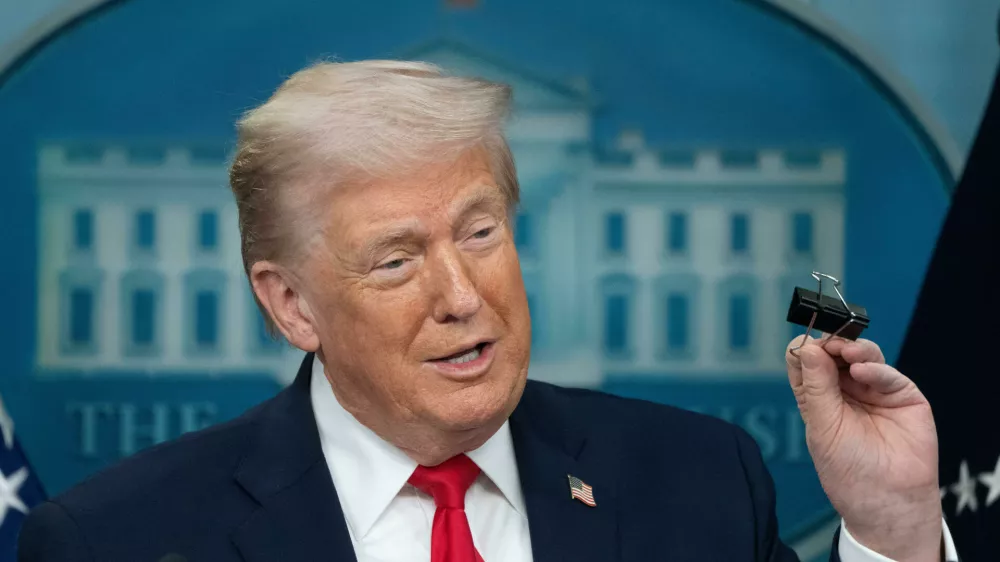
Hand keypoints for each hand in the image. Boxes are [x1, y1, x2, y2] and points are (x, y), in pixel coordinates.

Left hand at [786, 335, 941, 561]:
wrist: (886, 501)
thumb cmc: (849, 471)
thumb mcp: (822, 426)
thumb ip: (816, 387)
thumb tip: (807, 348)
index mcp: (820, 397)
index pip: (807, 363)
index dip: (804, 351)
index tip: (802, 345)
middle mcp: (846, 390)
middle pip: (835, 354)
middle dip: (829, 344)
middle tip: (825, 343)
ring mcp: (875, 390)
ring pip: (863, 356)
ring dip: (852, 349)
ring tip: (844, 351)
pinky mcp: (903, 396)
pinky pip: (888, 374)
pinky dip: (875, 368)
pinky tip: (862, 371)